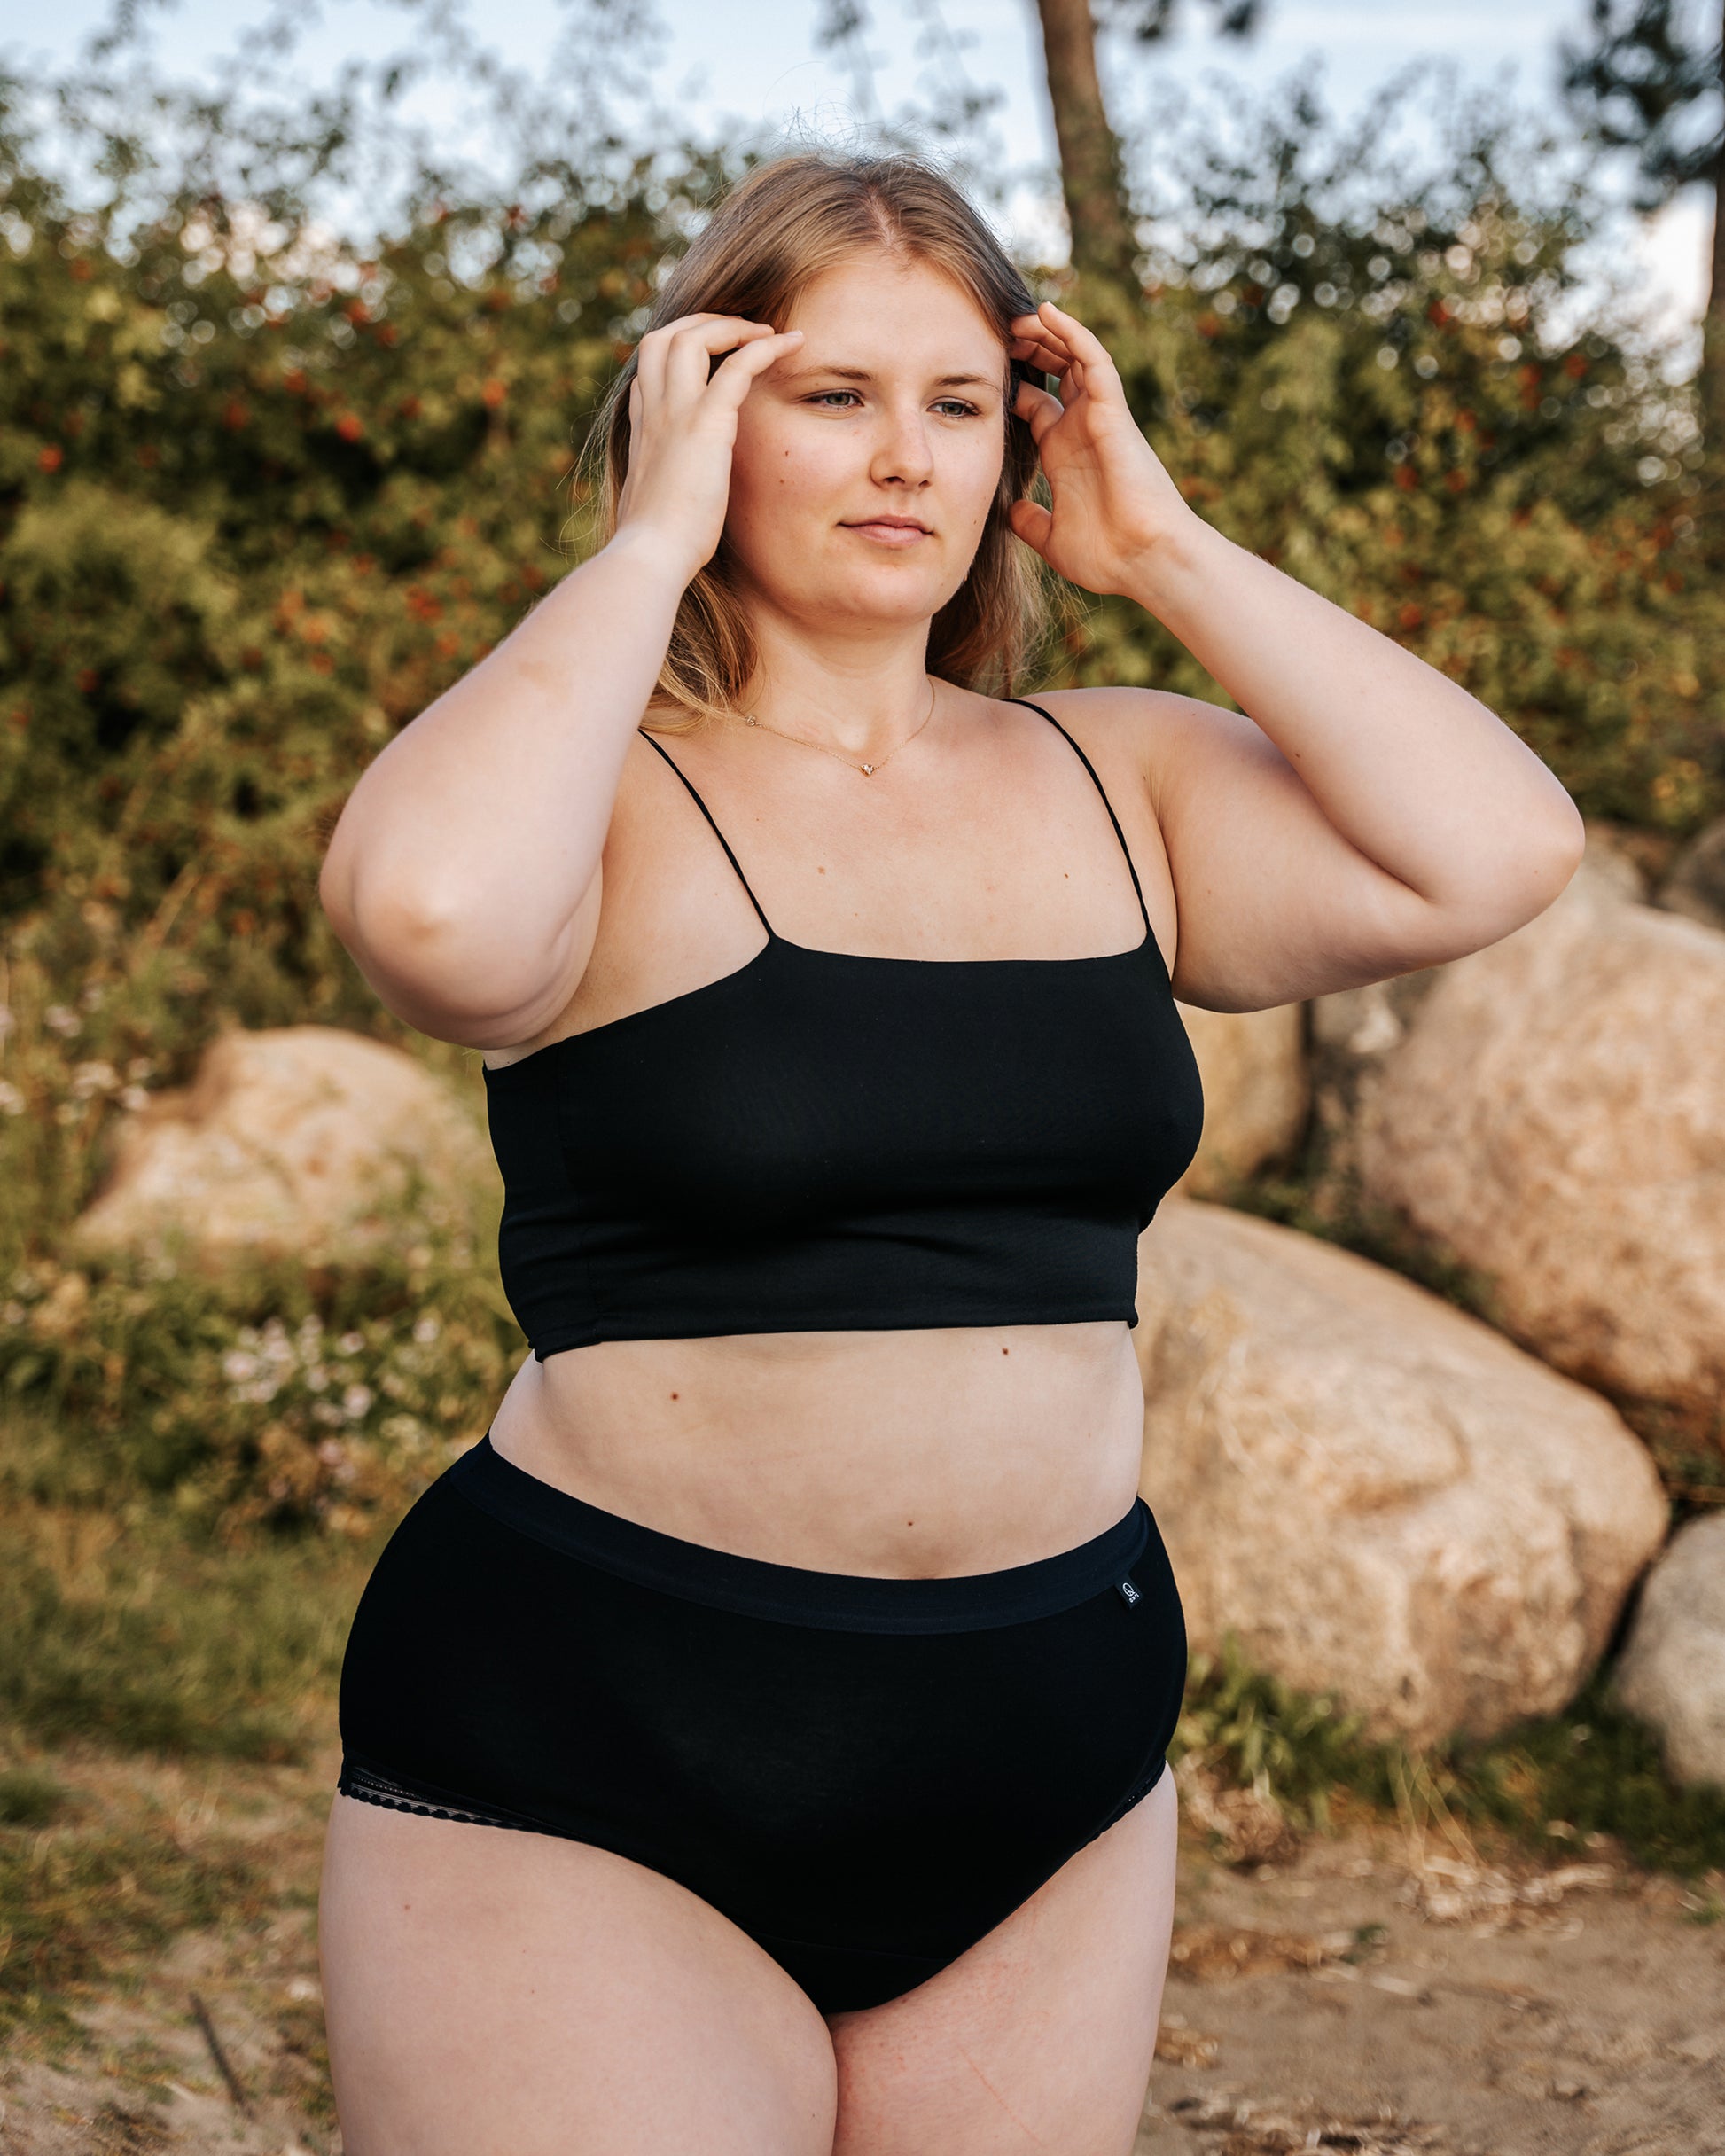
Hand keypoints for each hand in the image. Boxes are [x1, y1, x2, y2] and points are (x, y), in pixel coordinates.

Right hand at [611, 313, 803, 586]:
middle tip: (741, 332)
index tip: (714, 358)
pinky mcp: (705, 423)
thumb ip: (665, 487)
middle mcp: (653, 410)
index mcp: (642, 428)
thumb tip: (677, 501)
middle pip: (665, 337)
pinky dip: (766, 347)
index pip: (651, 369)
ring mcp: (675, 412)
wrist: (651, 553)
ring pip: (693, 335)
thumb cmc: (657, 544)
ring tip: (767, 333)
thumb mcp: (654, 506)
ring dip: (732, 325)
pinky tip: (793, 344)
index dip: (680, 354)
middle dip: (703, 323)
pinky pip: (738, 365)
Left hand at [1007, 302, 1195, 596]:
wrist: (1144, 561)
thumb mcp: (1052, 537)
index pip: (1036, 404)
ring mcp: (1098, 418)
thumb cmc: (1107, 556)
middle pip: (1054, 373)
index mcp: (1064, 454)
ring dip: (1045, 332)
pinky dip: (1072, 334)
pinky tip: (1046, 312)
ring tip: (1014, 314)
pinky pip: (1093, 360)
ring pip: (1073, 357)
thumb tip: (1009, 513)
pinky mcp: (1113, 412)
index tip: (979, 371)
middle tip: (993, 332)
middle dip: (1027, 349)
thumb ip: (1030, 522)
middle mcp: (1081, 429)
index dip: (1012, 384)